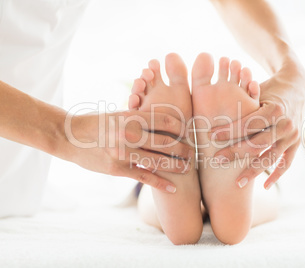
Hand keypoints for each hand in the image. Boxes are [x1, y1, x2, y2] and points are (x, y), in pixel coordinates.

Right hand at [62, 109, 192, 192]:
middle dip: (185, 149)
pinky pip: (144, 177)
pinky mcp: (117, 169)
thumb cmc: (98, 123)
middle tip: (195, 153)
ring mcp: (123, 152)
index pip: (166, 120)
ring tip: (189, 168)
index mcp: (132, 116)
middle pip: (167, 142)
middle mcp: (129, 134)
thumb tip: (166, 119)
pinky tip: (173, 187)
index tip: (190, 132)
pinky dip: (161, 183)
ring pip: (159, 161)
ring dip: (178, 166)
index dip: (183, 127)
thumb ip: (140, 117)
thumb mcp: (119, 114)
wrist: (69, 136)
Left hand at [211, 64, 304, 189]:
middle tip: (217, 160)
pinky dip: (276, 175)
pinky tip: (264, 186)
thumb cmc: (267, 89)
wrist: (296, 87)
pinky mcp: (296, 144)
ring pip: (271, 157)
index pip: (249, 123)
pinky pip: (286, 163)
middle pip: (258, 143)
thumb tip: (209, 107)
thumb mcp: (256, 90)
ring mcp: (292, 136)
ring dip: (253, 170)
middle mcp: (286, 124)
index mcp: (275, 109)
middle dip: (236, 152)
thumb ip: (239, 100)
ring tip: (237, 182)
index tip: (210, 135)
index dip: (229, 130)